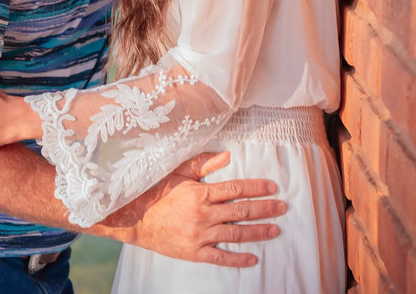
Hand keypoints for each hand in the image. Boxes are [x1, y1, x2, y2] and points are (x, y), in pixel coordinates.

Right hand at [102, 151, 285, 266]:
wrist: (133, 218)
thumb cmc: (155, 192)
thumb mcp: (178, 172)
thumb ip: (203, 164)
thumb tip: (227, 155)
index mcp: (201, 193)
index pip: (236, 189)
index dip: (257, 188)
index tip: (272, 188)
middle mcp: (203, 214)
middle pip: (241, 211)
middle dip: (265, 209)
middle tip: (282, 207)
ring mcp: (200, 235)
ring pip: (235, 234)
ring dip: (258, 232)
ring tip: (275, 229)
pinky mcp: (194, 252)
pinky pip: (220, 257)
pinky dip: (238, 259)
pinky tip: (253, 258)